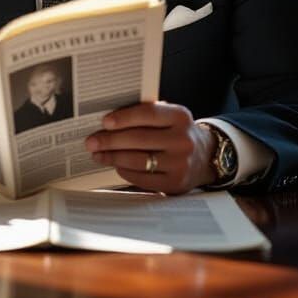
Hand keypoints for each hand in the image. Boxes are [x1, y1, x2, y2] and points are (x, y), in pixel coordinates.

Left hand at [84, 101, 215, 194]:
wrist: (205, 156)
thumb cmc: (177, 132)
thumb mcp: (170, 117)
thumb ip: (147, 115)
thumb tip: (109, 121)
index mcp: (180, 116)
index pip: (148, 113)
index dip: (124, 117)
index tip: (104, 122)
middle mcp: (183, 140)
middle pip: (139, 139)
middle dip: (110, 141)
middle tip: (91, 142)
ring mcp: (180, 163)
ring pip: (138, 160)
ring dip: (113, 157)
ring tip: (98, 155)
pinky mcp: (175, 183)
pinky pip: (143, 178)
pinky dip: (125, 171)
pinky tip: (116, 166)